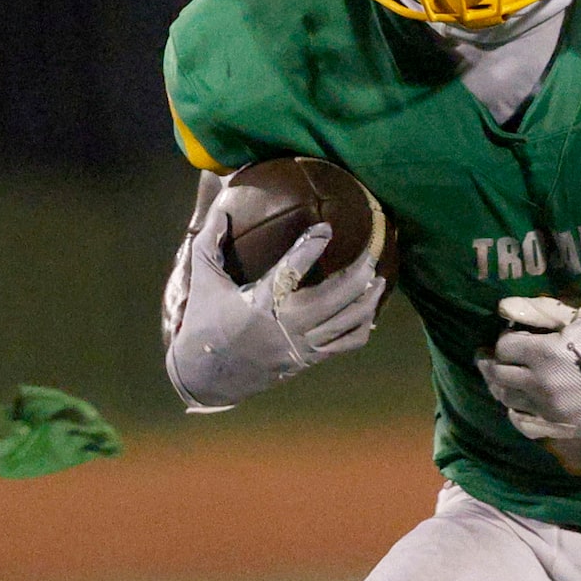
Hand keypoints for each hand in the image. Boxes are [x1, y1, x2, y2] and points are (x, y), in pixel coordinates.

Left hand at [0, 386, 121, 477]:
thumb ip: (5, 432)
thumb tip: (22, 430)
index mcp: (37, 406)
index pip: (58, 403)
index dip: (73, 408)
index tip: (85, 416)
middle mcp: (54, 417)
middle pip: (77, 417)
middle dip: (90, 423)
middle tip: (101, 432)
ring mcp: (64, 433)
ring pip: (87, 432)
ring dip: (101, 436)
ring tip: (113, 445)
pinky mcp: (68, 450)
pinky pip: (88, 448)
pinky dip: (101, 449)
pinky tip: (114, 453)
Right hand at [163, 201, 384, 409]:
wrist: (208, 375)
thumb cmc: (205, 321)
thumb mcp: (202, 279)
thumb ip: (210, 240)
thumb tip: (221, 205)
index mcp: (259, 304)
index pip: (291, 271)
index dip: (311, 247)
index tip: (326, 229)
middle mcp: (285, 326)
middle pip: (334, 299)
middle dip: (358, 274)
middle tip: (372, 252)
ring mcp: (300, 345)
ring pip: (345, 323)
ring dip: (367, 300)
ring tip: (378, 279)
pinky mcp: (307, 359)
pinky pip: (345, 345)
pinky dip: (361, 327)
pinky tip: (368, 311)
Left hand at [475, 295, 580, 471]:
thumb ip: (540, 312)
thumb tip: (503, 307)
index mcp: (543, 355)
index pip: (504, 346)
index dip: (506, 337)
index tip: (513, 332)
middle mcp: (539, 386)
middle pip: (498, 374)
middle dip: (492, 361)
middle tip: (489, 354)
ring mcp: (547, 410)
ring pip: (507, 398)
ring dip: (499, 384)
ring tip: (498, 374)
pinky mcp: (558, 427)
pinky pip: (523, 424)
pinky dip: (514, 411)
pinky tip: (516, 403)